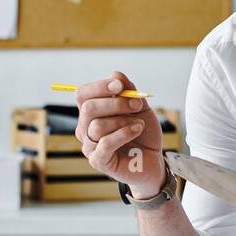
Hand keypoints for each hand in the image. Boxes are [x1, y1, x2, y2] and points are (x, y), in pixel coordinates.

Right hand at [74, 71, 166, 198]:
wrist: (153, 159)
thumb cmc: (142, 132)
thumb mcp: (139, 107)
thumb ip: (128, 90)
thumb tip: (115, 75)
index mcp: (91, 112)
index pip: (82, 94)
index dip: (99, 87)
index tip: (120, 86)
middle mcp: (85, 128)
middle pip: (88, 108)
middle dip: (116, 103)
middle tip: (137, 105)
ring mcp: (89, 146)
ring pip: (97, 126)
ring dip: (123, 120)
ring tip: (139, 123)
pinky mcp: (98, 161)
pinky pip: (105, 144)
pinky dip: (124, 133)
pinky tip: (137, 129)